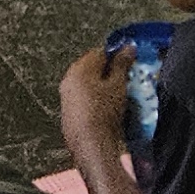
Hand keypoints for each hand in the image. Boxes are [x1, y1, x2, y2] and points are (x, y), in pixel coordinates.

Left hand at [58, 45, 131, 160]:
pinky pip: (82, 100)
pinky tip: (105, 110)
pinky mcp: (67, 114)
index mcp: (79, 68)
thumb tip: (128, 47)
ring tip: (117, 95)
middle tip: (125, 79)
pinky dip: (94, 100)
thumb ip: (122, 64)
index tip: (129, 62)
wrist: (91, 146)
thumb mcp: (118, 85)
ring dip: (101, 86)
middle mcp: (68, 80)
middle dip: (108, 72)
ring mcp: (65, 98)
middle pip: (91, 68)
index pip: (100, 52)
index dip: (116, 55)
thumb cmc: (105, 112)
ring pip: (86, 85)